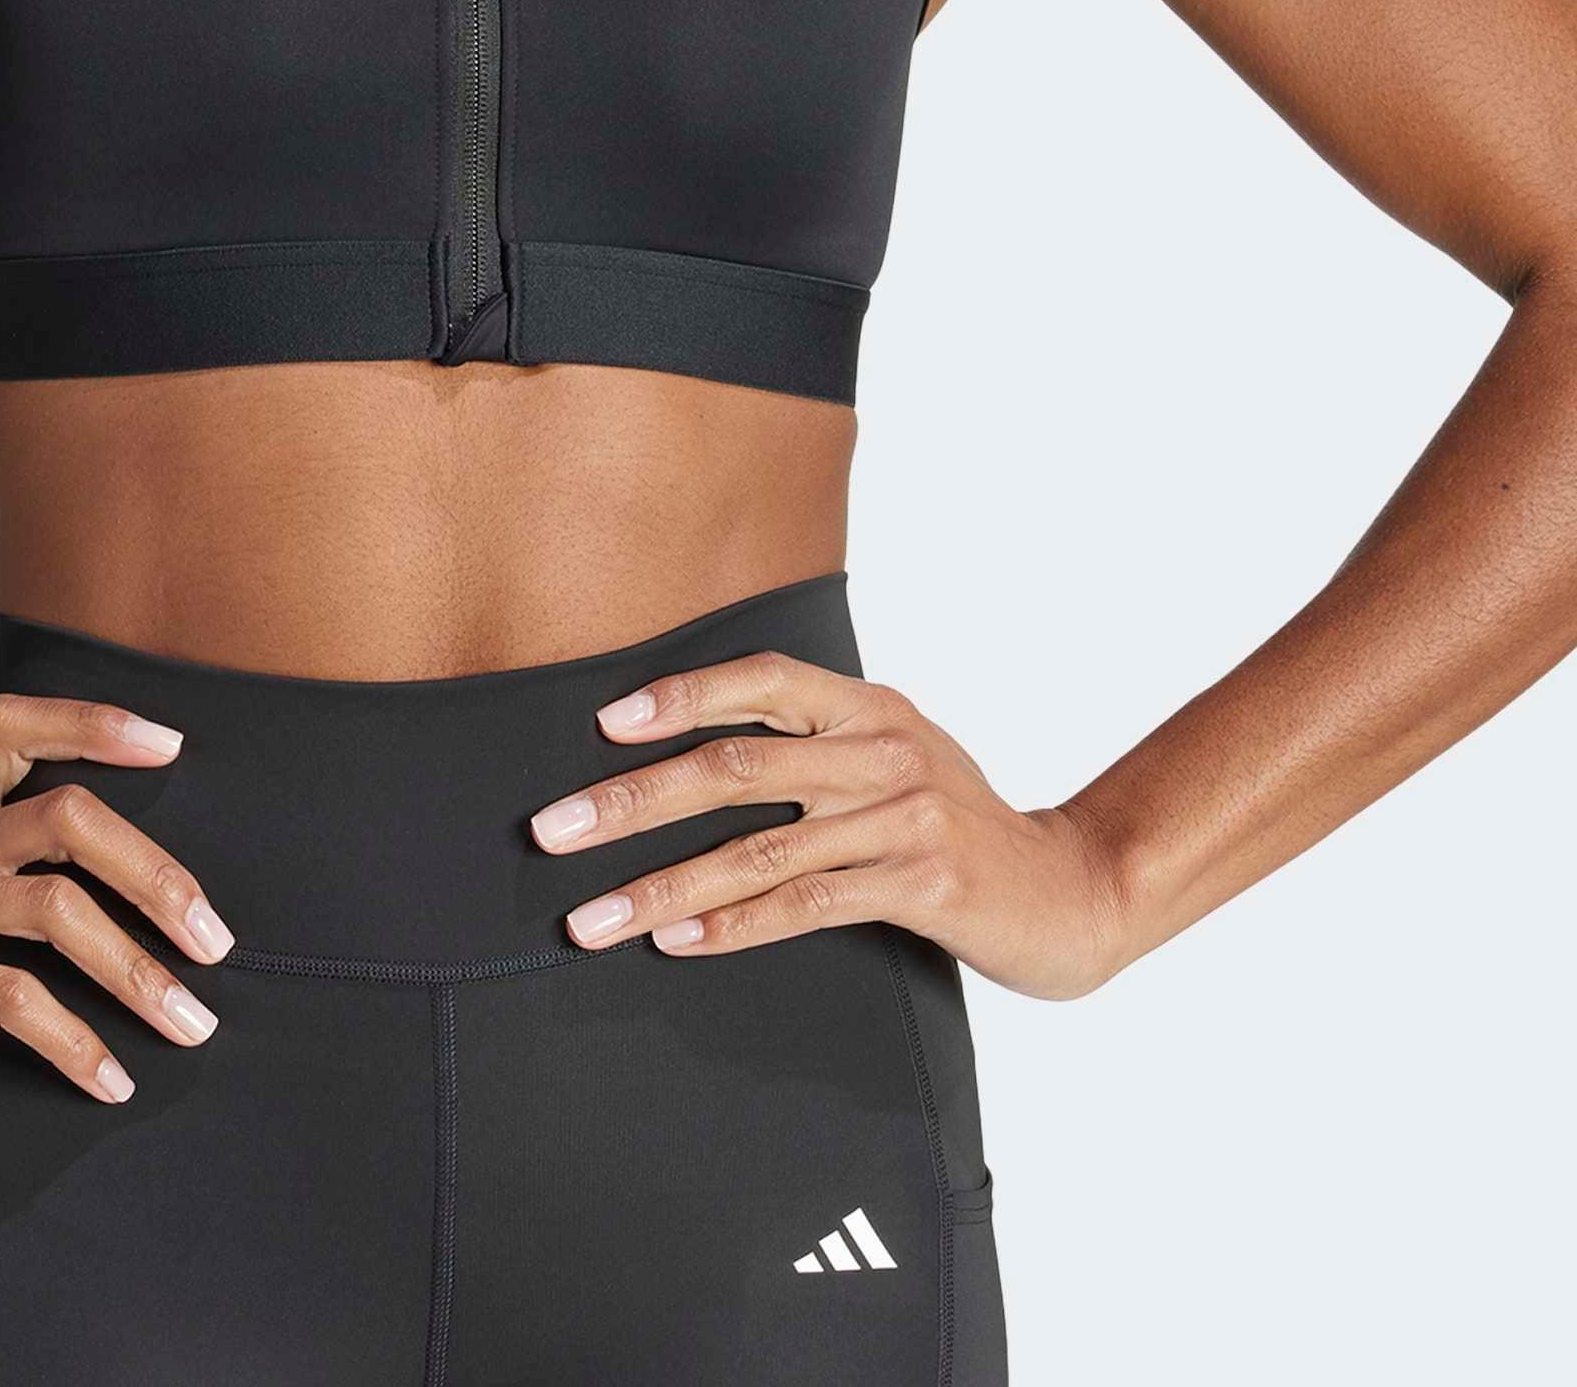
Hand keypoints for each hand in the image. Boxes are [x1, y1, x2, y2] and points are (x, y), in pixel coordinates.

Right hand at [0, 693, 235, 1097]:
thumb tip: (109, 870)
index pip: (16, 724)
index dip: (94, 723)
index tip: (172, 746)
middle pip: (65, 819)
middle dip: (156, 875)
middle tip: (215, 939)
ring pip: (51, 909)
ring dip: (135, 971)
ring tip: (190, 1022)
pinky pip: (6, 996)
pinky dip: (73, 1041)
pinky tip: (111, 1080)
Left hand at [525, 646, 1131, 999]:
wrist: (1071, 892)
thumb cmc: (956, 825)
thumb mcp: (891, 759)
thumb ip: (813, 749)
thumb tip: (686, 756)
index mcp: (867, 706)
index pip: (761, 681)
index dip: (679, 696)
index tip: (601, 724)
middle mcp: (881, 748)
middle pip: (734, 767)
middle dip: (631, 800)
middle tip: (553, 832)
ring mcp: (904, 815)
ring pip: (756, 849)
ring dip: (659, 886)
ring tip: (590, 918)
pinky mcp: (923, 883)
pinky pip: (806, 905)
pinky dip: (733, 926)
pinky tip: (676, 942)